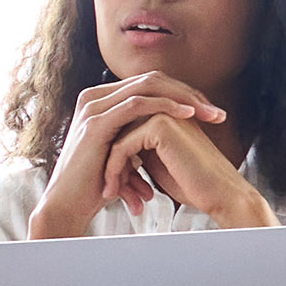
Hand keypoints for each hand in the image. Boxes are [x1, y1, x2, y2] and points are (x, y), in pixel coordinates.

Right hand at [30, 74, 263, 231]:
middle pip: (151, 80)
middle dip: (189, 93)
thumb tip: (170, 133)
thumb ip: (139, 137)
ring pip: (147, 86)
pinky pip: (137, 104)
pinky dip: (166, 106)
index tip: (209, 112)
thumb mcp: (123, 153)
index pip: (149, 84)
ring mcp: (93, 107)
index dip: (182, 94)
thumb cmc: (97, 185)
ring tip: (209, 113)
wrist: (69, 205)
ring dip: (184, 98)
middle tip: (216, 112)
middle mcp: (95, 97)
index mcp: (102, 101)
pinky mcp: (96, 122)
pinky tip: (188, 115)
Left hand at [99, 110, 272, 223]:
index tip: (111, 184)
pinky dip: (114, 170)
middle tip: (107, 189)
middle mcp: (163, 109)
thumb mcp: (157, 162)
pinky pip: (122, 146)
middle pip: (118, 133)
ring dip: (111, 169)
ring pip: (116, 139)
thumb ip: (138, 148)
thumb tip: (110, 148)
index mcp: (165, 114)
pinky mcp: (160, 125)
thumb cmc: (193, 184)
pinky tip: (113, 191)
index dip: (115, 159)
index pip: (124, 131)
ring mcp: (162, 113)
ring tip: (110, 194)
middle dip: (110, 163)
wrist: (221, 195)